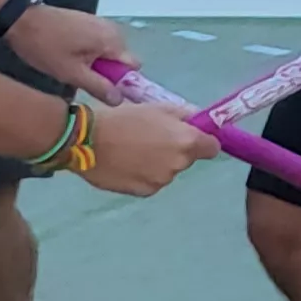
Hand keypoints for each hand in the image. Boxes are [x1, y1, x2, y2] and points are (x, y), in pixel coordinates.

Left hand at [5, 4, 133, 97]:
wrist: (20, 20)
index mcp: (112, 41)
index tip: (101, 88)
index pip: (133, 66)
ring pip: (107, 51)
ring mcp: (100, 22)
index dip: (121, 80)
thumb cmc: (45, 47)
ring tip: (70, 65)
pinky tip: (66, 53)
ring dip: (95, 62)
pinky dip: (87, 51)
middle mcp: (112, 29)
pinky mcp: (88, 20)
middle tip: (79, 76)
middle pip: (120, 59)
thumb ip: (98, 86)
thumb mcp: (70, 73)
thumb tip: (119, 100)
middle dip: (105, 71)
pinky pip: (97, 42)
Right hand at [78, 99, 221, 196]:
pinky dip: (144, 175)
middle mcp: (179, 163)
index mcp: (187, 141)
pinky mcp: (144, 192)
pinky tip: (127, 165)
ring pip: (168, 171)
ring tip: (133, 152)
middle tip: (152, 140)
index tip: (192, 138)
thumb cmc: (124, 119)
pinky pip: (152, 182)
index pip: (212, 148)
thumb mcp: (158, 108)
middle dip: (176, 151)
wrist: (88, 141)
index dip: (203, 142)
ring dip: (158, 163)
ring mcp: (162, 180)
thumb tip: (199, 121)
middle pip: (187, 159)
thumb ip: (185, 115)